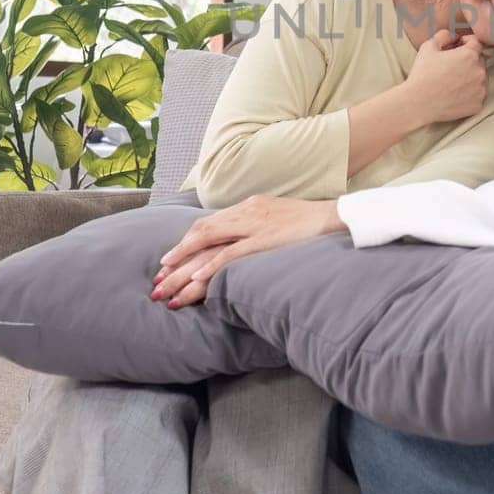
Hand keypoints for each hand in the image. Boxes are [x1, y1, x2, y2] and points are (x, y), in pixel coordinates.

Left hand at [152, 196, 345, 307]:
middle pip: (200, 235)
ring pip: (209, 245)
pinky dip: (213, 267)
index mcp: (248, 207)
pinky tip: (198, 280)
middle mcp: (246, 213)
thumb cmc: (309, 224)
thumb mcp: (276, 220)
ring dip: (185, 267)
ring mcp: (255, 225)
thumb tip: (236, 247)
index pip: (206, 225)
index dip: (184, 245)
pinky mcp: (266, 240)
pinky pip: (232, 254)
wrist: (334, 217)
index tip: (169, 264)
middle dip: (176, 259)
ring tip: (168, 286)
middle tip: (158, 280)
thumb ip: (255, 229)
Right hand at [404, 28, 486, 122]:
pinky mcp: (477, 105)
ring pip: (479, 79)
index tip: (455, 47)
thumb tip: (453, 35)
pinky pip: (476, 96)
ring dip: (469, 77)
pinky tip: (453, 94)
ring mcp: (480, 90)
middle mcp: (480, 72)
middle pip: (478, 60)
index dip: (464, 42)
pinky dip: (469, 94)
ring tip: (450, 81)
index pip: (475, 42)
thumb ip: (444, 35)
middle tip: (450, 65)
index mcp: (470, 55)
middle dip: (467, 60)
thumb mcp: (428, 46)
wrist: (418, 104)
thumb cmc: (422, 74)